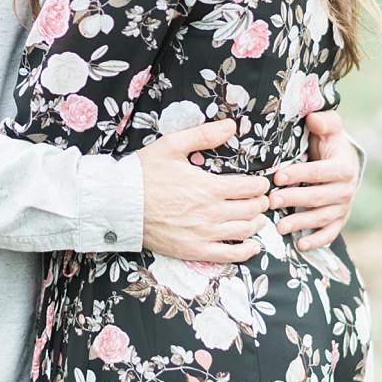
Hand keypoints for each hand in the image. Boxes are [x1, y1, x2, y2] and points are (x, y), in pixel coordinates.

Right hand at [139, 120, 269, 261]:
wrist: (120, 204)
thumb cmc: (144, 173)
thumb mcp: (172, 145)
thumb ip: (204, 135)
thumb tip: (231, 126)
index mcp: (210, 187)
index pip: (250, 188)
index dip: (260, 184)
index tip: (261, 183)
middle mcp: (212, 213)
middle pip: (251, 209)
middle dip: (261, 202)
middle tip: (261, 199)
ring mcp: (204, 234)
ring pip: (244, 231)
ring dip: (257, 223)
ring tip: (257, 217)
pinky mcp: (194, 251)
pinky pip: (229, 255)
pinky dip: (246, 251)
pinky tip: (253, 247)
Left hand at [269, 109, 360, 250]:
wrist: (343, 160)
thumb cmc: (329, 142)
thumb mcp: (330, 127)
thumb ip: (325, 121)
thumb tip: (313, 118)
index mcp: (343, 167)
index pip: (318, 172)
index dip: (298, 175)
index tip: (277, 176)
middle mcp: (347, 189)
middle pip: (317, 197)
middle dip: (293, 200)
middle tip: (270, 202)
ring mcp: (343, 206)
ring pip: (321, 217)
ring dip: (301, 223)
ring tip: (280, 227)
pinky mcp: (339, 219)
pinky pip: (330, 232)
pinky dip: (317, 240)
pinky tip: (300, 245)